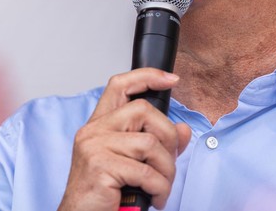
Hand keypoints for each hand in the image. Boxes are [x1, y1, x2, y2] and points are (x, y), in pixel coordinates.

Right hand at [57, 68, 191, 210]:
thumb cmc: (104, 194)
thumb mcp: (133, 165)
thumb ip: (157, 145)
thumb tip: (182, 130)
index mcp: (99, 126)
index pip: (120, 85)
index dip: (147, 77)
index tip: (170, 79)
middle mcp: (93, 131)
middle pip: (143, 110)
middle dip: (168, 137)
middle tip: (169, 162)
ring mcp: (94, 147)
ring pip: (149, 144)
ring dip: (166, 170)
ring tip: (162, 187)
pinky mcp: (100, 166)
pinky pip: (145, 171)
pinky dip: (159, 188)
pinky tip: (156, 198)